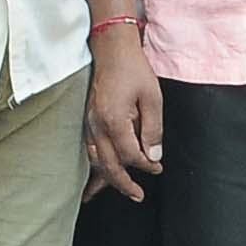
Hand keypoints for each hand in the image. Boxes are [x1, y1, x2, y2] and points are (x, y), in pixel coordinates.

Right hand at [84, 30, 165, 202]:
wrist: (111, 50)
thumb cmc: (133, 70)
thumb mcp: (152, 98)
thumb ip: (153, 129)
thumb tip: (153, 156)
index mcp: (114, 120)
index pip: (130, 155)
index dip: (146, 165)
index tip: (158, 168)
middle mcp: (97, 126)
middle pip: (108, 165)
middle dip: (123, 184)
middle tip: (138, 195)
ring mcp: (89, 123)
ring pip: (96, 160)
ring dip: (108, 178)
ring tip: (122, 189)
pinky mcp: (87, 120)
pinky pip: (90, 150)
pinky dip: (98, 164)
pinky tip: (102, 173)